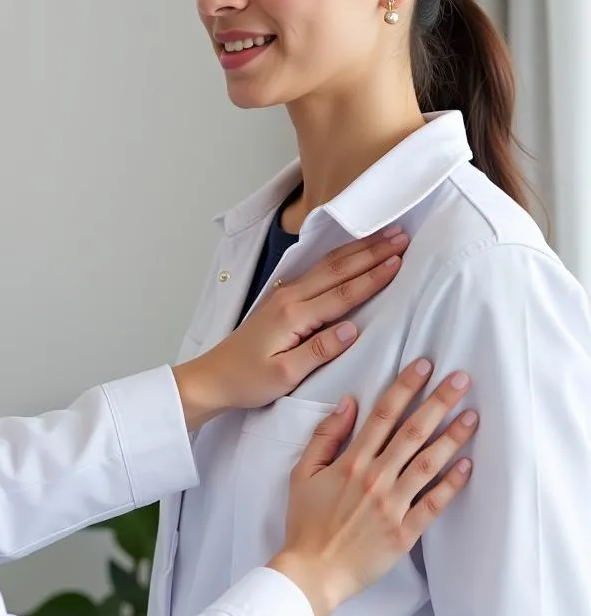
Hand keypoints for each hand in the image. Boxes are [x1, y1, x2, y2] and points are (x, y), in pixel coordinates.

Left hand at [172, 228, 408, 428]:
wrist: (214, 376)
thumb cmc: (248, 380)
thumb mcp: (285, 374)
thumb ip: (319, 351)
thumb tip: (353, 330)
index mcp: (293, 315)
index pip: (342, 293)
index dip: (373, 277)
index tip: (399, 260)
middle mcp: (289, 297)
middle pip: (338, 269)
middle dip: (372, 251)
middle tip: (401, 236)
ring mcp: (285, 295)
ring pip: (328, 265)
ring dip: (358, 249)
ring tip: (385, 235)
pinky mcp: (282, 299)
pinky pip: (317, 271)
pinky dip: (340, 258)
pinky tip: (352, 252)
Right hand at [268, 359, 475, 615]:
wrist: (313, 570)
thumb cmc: (305, 521)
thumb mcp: (303, 473)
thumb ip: (325, 436)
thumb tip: (348, 404)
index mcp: (351, 462)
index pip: (382, 416)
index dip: (404, 387)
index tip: (423, 366)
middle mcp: (375, 478)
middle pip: (412, 432)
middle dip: (438, 402)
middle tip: (461, 379)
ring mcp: (393, 505)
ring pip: (428, 463)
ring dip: (452, 437)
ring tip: (472, 416)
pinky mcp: (406, 532)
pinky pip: (434, 504)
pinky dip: (452, 484)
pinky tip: (467, 464)